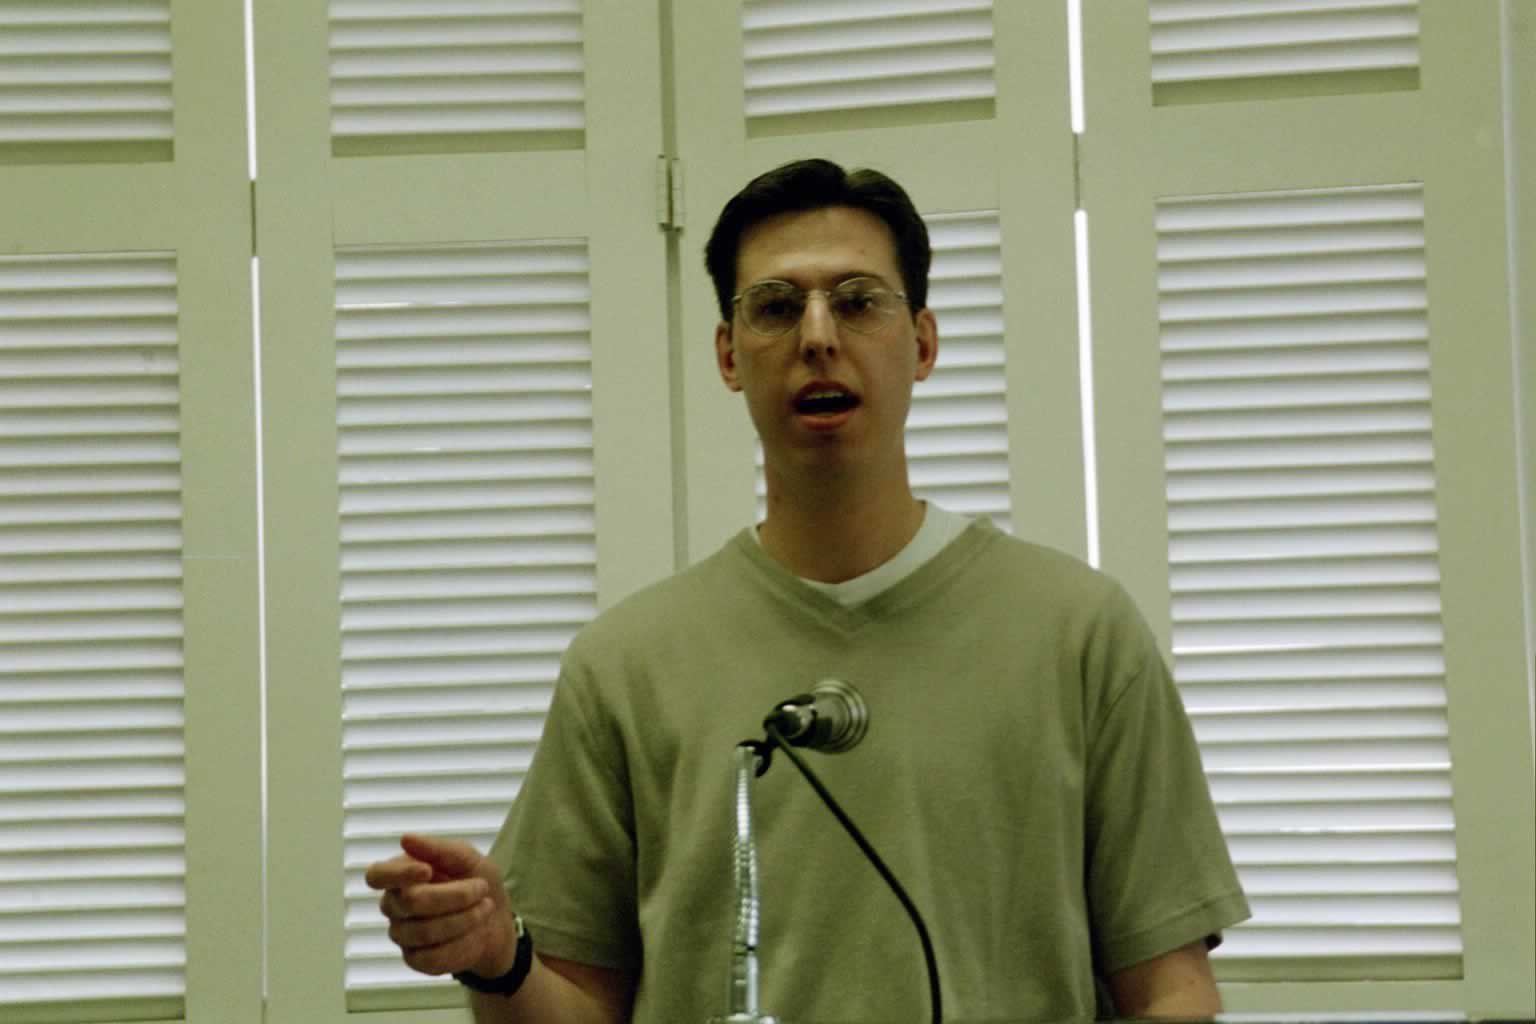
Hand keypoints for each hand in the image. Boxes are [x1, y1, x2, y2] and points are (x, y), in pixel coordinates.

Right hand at [365, 833, 517, 978]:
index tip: (428, 870)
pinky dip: (462, 944)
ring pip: (425, 932)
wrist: (496, 920)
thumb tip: (405, 839)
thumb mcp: (468, 858)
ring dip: (465, 919)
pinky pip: (433, 958)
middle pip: (412, 902)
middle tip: (482, 887)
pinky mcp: (415, 960)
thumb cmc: (476, 881)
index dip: (398, 874)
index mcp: (400, 875)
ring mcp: (401, 934)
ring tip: (485, 907)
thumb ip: (439, 849)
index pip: (376, 875)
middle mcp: (393, 905)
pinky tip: (474, 933)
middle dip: (456, 895)